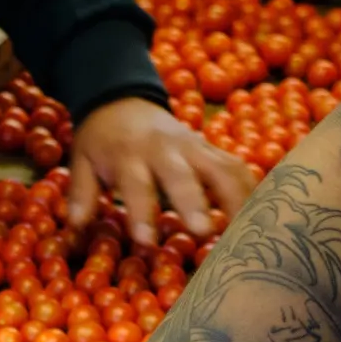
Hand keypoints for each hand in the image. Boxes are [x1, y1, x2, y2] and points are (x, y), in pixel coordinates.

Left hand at [69, 96, 255, 245]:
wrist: (123, 98)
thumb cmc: (102, 140)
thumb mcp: (82, 161)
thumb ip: (81, 194)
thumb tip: (74, 229)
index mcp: (130, 154)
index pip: (136, 184)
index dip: (141, 212)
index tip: (147, 243)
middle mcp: (166, 148)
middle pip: (185, 175)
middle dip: (195, 203)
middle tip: (204, 233)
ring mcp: (194, 146)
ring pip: (223, 169)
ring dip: (237, 201)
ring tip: (248, 234)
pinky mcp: (212, 149)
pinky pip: (237, 168)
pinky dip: (253, 192)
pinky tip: (266, 220)